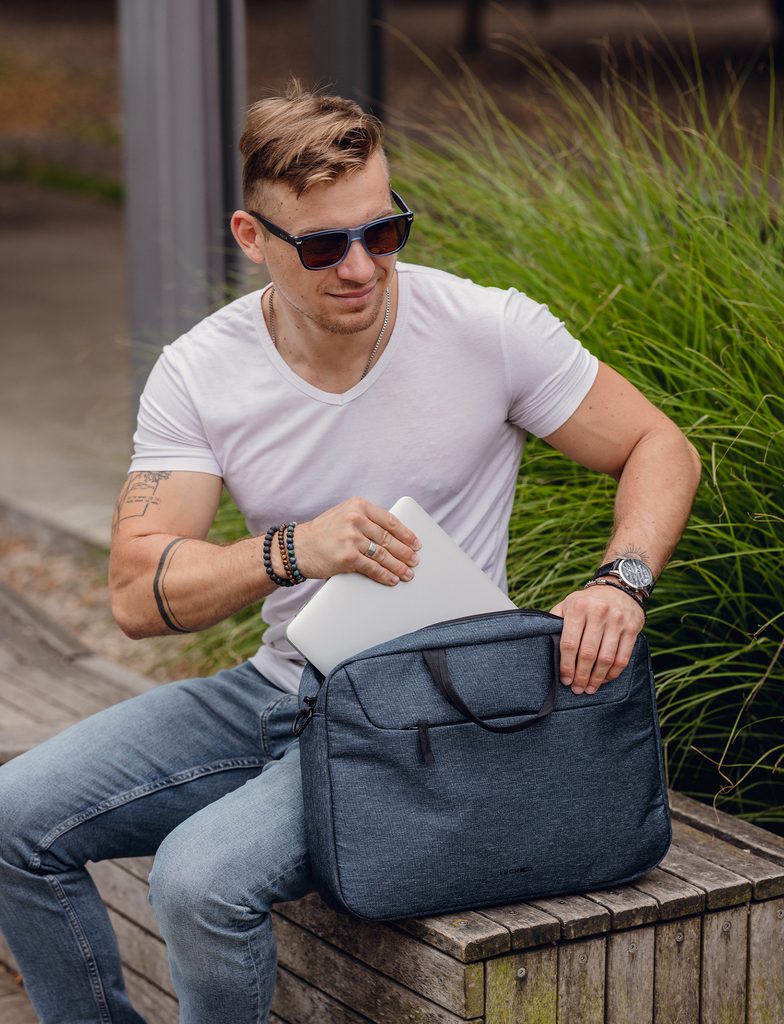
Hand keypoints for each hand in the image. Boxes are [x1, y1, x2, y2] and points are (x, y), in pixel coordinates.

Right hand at [293, 497, 420, 586]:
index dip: (405, 533)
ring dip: (398, 566)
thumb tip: (393, 535)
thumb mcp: (343, 515)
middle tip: (415, 560)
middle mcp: (355, 519)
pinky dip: (385, 575)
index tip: (416, 543)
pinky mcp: (347, 557)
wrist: (297, 547)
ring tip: (408, 573)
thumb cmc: (322, 533)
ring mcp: (351, 538)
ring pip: (383, 554)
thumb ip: (365, 520)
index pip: (389, 520)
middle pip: (388, 538)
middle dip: (405, 552)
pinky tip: (392, 579)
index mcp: (357, 505)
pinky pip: (372, 568)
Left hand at [549, 585, 644, 694]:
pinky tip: (605, 679)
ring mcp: (617, 621)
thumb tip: (543, 642)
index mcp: (578, 608)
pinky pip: (623, 657)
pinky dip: (614, 672)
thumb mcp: (568, 604)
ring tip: (590, 688)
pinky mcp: (632, 628)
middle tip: (577, 689)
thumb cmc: (587, 601)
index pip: (570, 643)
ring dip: (597, 678)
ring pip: (606, 658)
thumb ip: (555, 621)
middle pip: (588, 654)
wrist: (619, 586)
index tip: (565, 679)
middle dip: (581, 676)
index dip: (566, 665)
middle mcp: (598, 613)